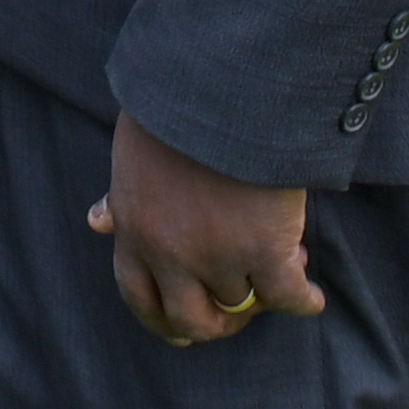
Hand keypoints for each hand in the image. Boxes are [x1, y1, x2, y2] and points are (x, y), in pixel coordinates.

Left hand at [91, 113, 319, 347]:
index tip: (180, 328)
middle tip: (234, 318)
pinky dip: (302, 301)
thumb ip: (121, 194)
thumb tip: (97, 222)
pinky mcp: (265, 248)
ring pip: (240, 304)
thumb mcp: (133, 149)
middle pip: (188, 318)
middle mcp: (169, 251)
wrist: (222, 80)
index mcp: (133, 226)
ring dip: (262, 298)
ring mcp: (216, 254)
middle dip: (213, 325)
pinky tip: (311, 298)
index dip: (161, 318)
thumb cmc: (177, 101)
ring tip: (285, 277)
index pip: (137, 294)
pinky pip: (286, 295)